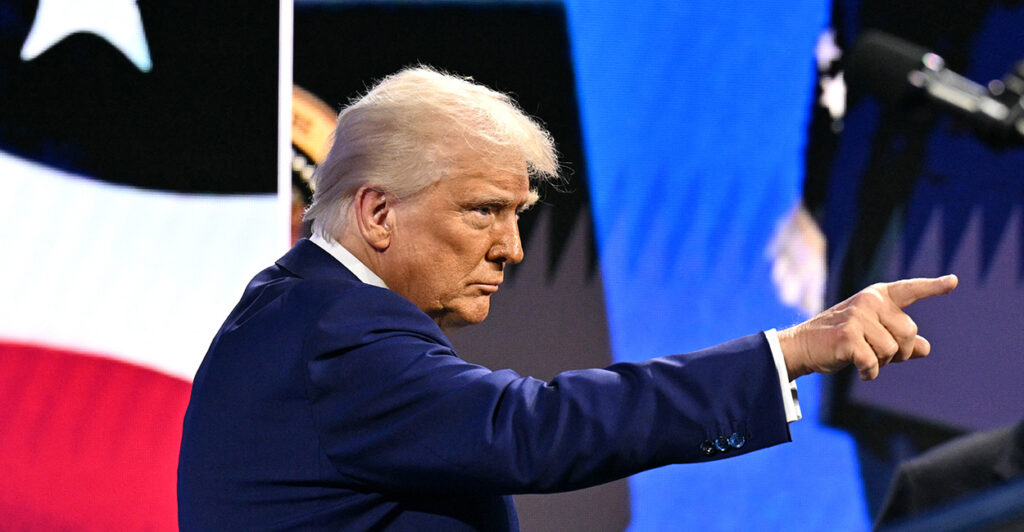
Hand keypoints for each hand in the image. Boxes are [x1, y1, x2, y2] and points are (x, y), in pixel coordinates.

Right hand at [778, 275, 957, 380]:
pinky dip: (870, 373)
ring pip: (893, 350)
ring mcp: (857, 317)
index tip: (954, 281)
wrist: (802, 346)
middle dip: (900, 352)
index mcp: (877, 297)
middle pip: (909, 332)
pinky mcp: (848, 336)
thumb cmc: (839, 340)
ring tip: (863, 358)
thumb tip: (926, 348)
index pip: (910, 290)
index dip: (933, 287)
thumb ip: (900, 340)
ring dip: (882, 363)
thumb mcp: (872, 335)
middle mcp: (869, 301)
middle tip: (879, 355)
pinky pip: (875, 362)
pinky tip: (860, 371)